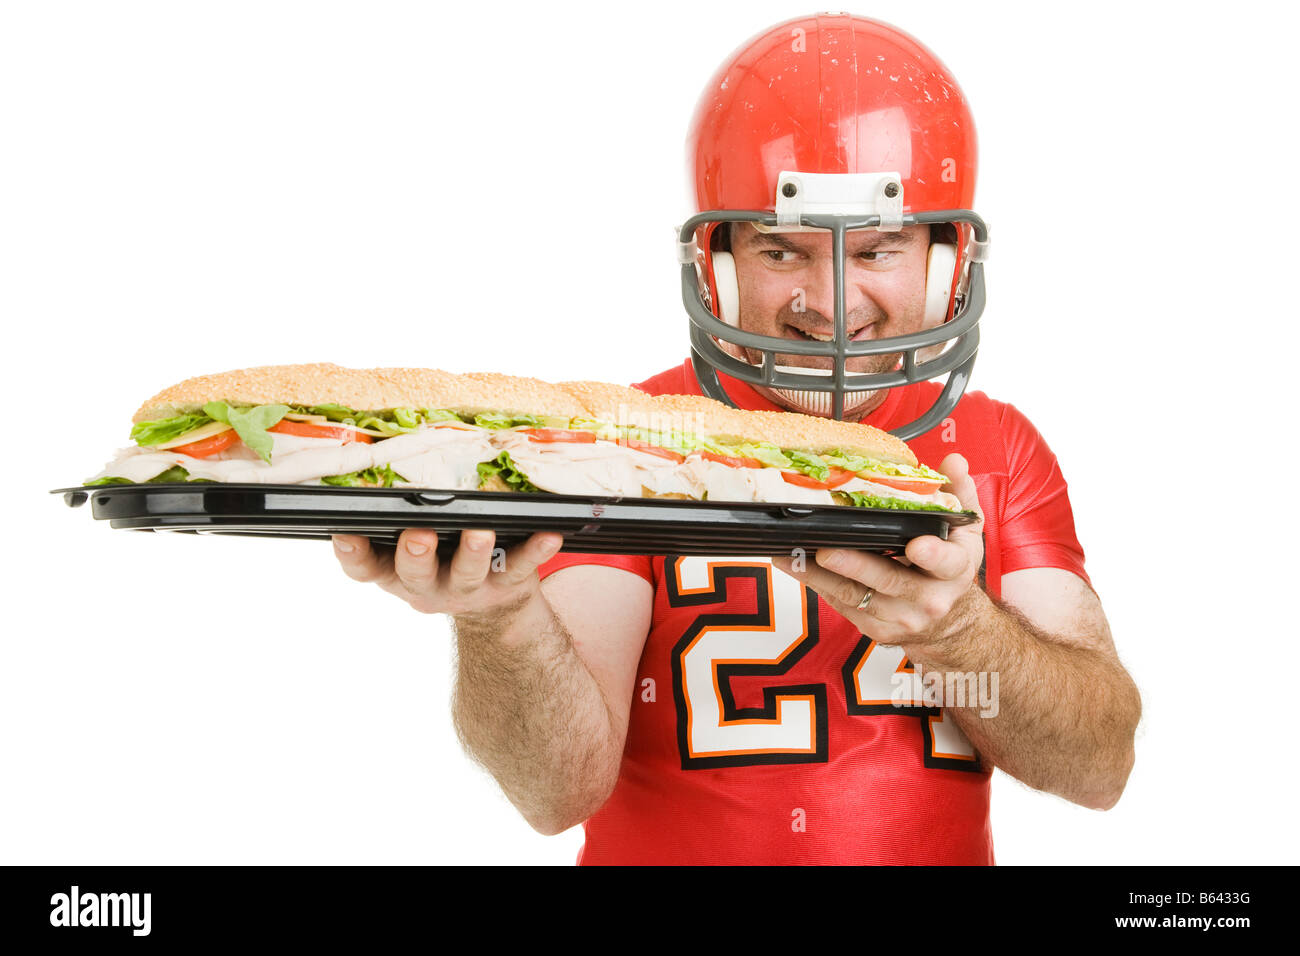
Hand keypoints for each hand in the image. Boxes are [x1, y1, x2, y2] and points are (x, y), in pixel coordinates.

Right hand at [331, 528, 562, 616]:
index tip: (344, 531)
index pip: (364, 567)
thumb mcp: (408, 550)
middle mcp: (427, 586)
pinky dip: (535, 551)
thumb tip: (373, 466)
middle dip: (415, 554)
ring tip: (480, 531)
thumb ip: (394, 522)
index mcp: (395, 573)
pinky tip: (548, 535)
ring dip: (472, 552)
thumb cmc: (441, 561)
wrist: (492, 609)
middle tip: (419, 535)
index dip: (351, 553)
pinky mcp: (506, 585)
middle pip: (414, 574)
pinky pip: (521, 567)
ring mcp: (468, 589)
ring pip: (467, 574)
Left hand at [771, 453, 984, 647]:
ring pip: (856, 596)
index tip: (916, 545)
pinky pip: (841, 604)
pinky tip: (797, 566)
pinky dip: (817, 585)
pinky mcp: (875, 628)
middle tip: (827, 549)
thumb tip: (953, 461)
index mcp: (954, 569)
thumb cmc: (949, 567)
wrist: (948, 622)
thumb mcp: (964, 529)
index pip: (946, 563)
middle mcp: (929, 598)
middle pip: (888, 580)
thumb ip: (958, 493)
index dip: (932, 555)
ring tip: (793, 555)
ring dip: (820, 576)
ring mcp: (900, 617)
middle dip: (855, 565)